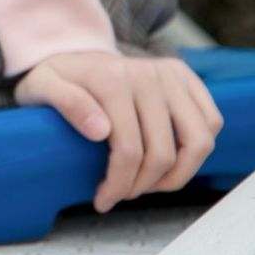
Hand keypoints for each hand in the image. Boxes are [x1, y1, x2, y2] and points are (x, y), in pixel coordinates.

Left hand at [12, 52, 224, 213]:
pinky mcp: (185, 77)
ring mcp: (170, 75)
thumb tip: (100, 132)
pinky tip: (170, 161)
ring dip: (178, 174)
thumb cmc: (57, 79)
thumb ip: (66, 104)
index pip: (128, 150)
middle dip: (142, 186)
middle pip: (163, 153)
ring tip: (150, 184)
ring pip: (198, 141)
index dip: (118, 185)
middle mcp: (148, 75)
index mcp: (112, 80)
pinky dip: (197, 149)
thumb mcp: (42, 87)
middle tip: (122, 194)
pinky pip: (211, 121)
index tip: (102, 201)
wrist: (73, 52)